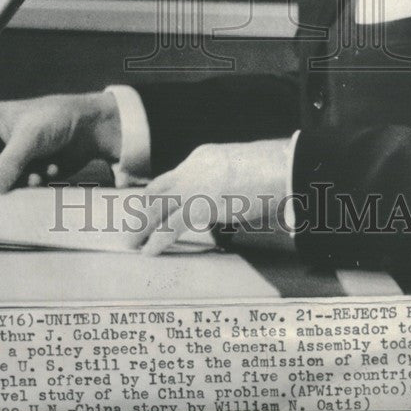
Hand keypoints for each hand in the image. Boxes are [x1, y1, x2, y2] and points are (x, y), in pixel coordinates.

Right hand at [0, 92, 121, 192]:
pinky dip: (31, 183)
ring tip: (38, 176)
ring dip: (18, 184)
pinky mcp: (26, 170)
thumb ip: (10, 162)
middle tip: (9, 188)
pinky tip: (49, 172)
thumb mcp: (31, 136)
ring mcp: (11, 157)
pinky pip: (18, 187)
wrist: (91, 127)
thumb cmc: (59, 118)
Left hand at [139, 139, 289, 254]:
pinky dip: (157, 240)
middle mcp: (192, 169)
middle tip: (132, 227)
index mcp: (201, 158)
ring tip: (132, 242)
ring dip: (142, 227)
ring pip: (156, 207)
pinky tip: (150, 251)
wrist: (277, 167)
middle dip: (142, 210)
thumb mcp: (239, 170)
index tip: (148, 208)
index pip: (171, 177)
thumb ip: (225, 183)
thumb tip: (223, 203)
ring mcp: (194, 186)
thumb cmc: (269, 171)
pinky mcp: (200, 205)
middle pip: (157, 190)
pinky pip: (171, 226)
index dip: (157, 196)